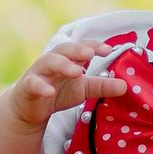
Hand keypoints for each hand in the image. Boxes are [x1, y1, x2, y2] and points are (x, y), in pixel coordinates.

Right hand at [4, 42, 127, 127]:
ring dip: (62, 64)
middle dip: (77, 50)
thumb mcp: (83, 90)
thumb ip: (102, 86)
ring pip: (48, 62)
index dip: (93, 46)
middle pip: (64, 49)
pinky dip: (41, 86)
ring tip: (76, 71)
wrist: (30, 108)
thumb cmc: (57, 92)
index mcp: (68, 59)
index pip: (82, 47)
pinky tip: (49, 92)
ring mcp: (38, 73)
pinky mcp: (27, 86)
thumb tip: (125, 86)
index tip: (108, 50)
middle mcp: (53, 61)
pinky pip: (33, 84)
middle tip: (90, 54)